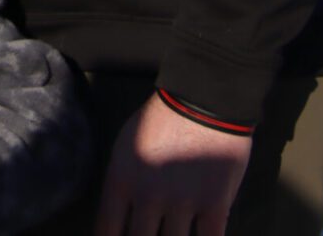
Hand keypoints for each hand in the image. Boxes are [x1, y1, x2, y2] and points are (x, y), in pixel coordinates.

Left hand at [95, 94, 252, 235]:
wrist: (203, 99)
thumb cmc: (161, 119)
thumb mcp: (126, 146)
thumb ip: (121, 182)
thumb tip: (119, 217)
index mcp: (122, 180)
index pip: (107, 231)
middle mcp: (148, 197)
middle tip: (149, 234)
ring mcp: (182, 203)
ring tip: (173, 234)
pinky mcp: (215, 205)